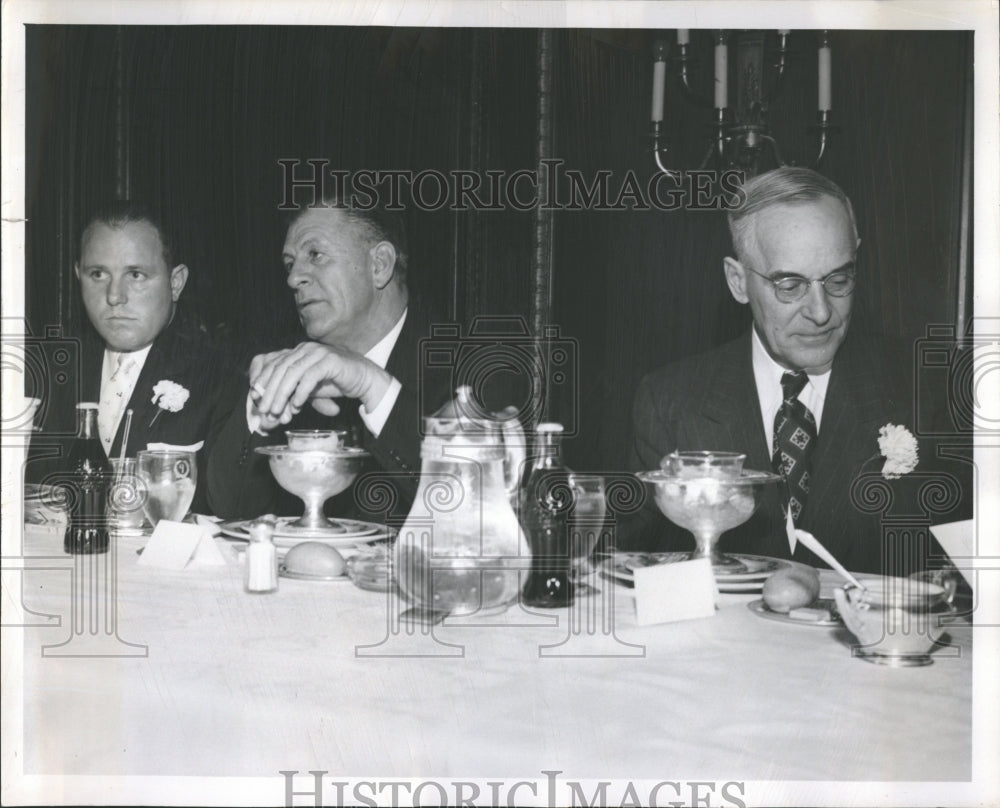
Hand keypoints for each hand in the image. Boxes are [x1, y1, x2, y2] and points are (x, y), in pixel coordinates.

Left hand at [248, 342, 392, 425]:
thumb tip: (269, 415)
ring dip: (282, 394)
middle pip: (279, 368)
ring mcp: (318, 353)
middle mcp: (305, 349)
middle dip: (269, 392)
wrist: (364, 379)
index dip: (260, 378)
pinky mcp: (330, 360)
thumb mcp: (307, 390)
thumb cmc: (335, 383)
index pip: (271, 361)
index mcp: (297, 352)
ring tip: (277, 411)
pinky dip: (301, 392)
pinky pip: (310, 376)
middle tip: (264, 410)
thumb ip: (290, 397)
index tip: (254, 397)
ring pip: (292, 373)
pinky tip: (297, 405)